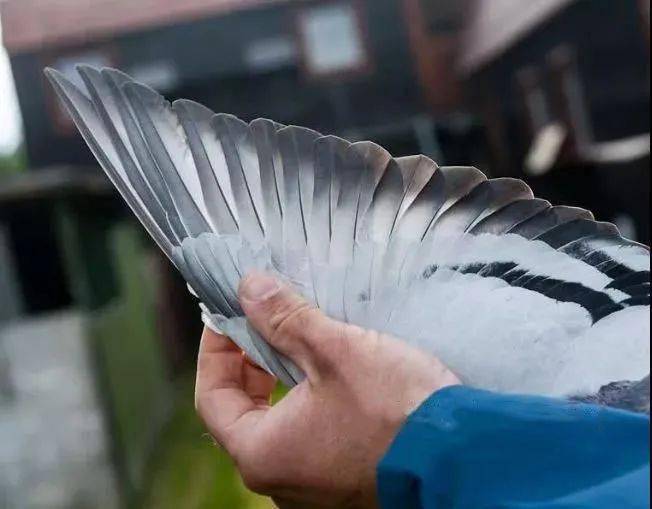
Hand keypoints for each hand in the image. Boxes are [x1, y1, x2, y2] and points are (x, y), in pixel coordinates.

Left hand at [195, 272, 459, 507]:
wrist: (464, 457)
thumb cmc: (398, 409)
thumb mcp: (335, 351)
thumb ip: (284, 318)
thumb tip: (248, 287)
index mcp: (263, 453)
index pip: (212, 396)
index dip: (215, 350)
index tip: (228, 316)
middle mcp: (280, 481)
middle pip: (242, 411)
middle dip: (248, 362)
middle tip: (261, 323)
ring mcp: (313, 485)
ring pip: (278, 423)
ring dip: (279, 379)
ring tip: (295, 339)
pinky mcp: (343, 480)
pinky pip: (308, 435)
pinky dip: (306, 400)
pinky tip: (327, 373)